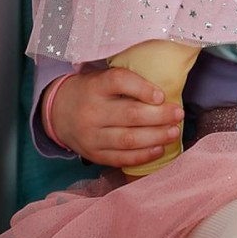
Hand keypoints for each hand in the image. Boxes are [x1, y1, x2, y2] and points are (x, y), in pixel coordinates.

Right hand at [44, 67, 183, 168]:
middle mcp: (91, 111)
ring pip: (128, 139)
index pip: (119, 82)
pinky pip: (121, 158)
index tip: (161, 95)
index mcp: (95, 86)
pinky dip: (143, 155)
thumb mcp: (102, 78)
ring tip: (174, 132)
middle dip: (160, 116)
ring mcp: (91, 136)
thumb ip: (127, 82)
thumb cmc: (92, 92)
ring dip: (156, 137)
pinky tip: (159, 149)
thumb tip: (165, 92)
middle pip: (129, 114)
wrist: (58, 112)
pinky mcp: (93, 154)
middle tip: (179, 113)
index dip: (142, 88)